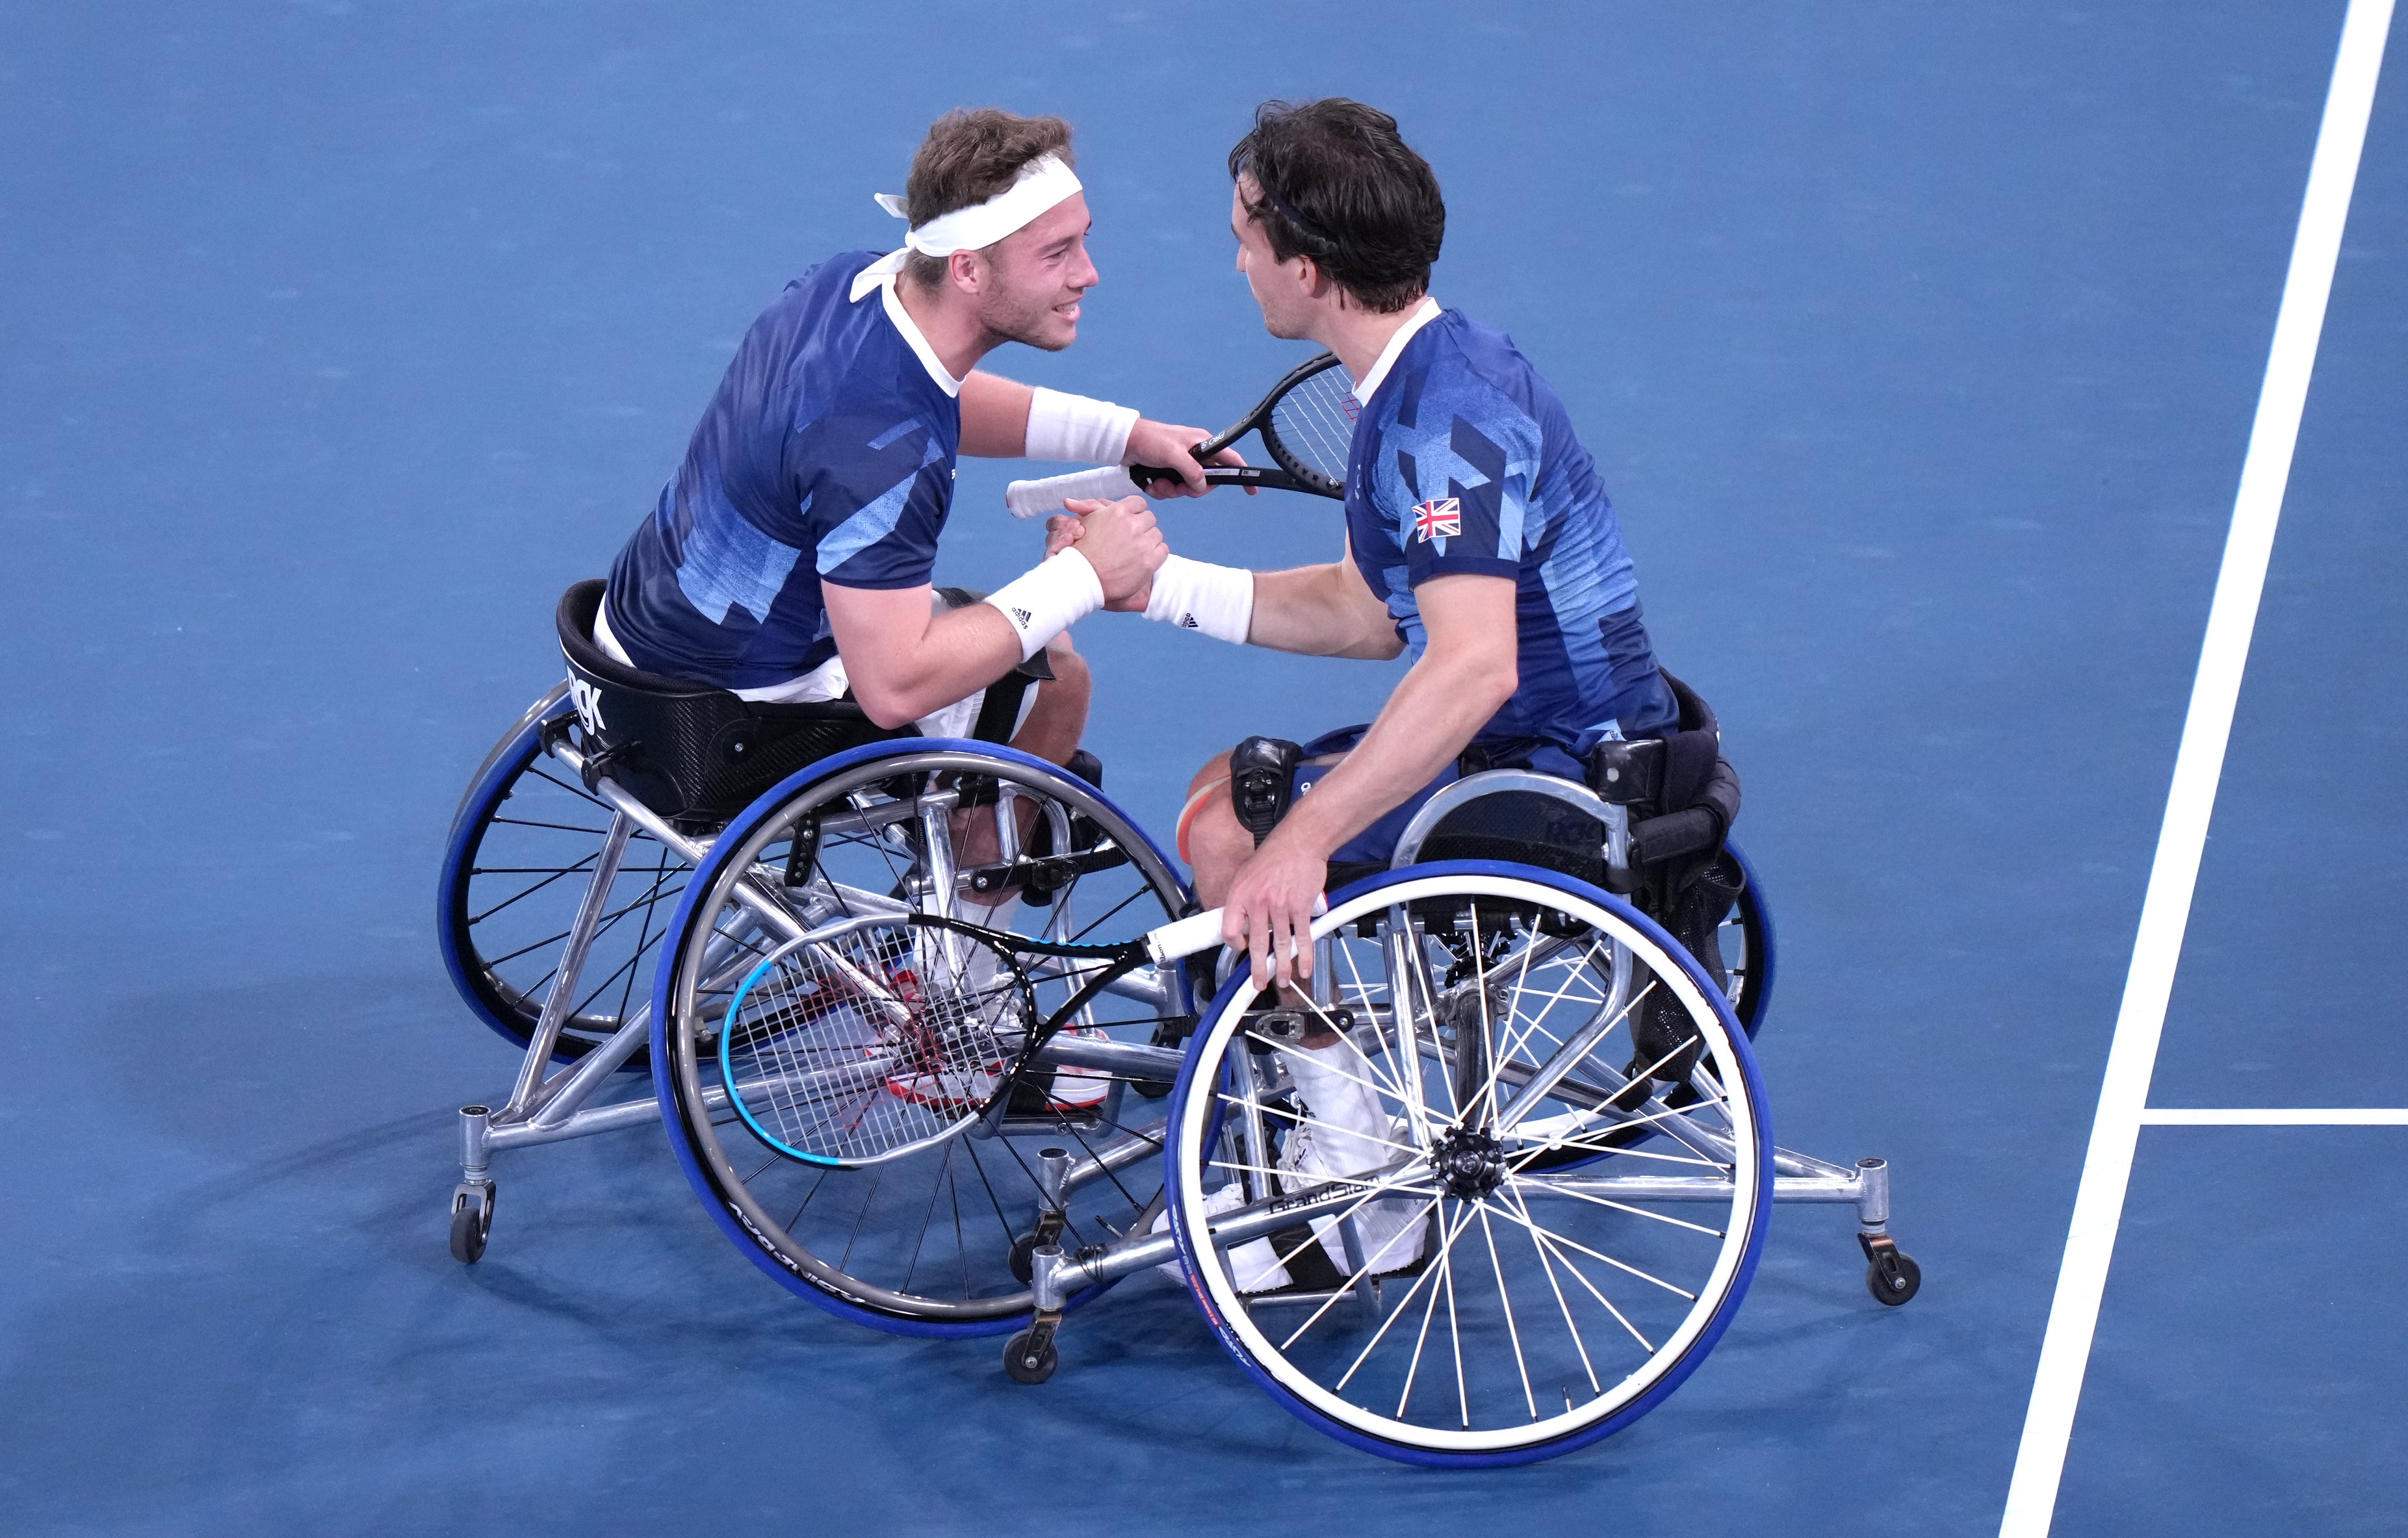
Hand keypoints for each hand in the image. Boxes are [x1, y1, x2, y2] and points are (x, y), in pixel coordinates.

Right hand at [1057, 496, 1164, 607]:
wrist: (1084, 580)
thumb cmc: (1081, 552)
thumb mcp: (1083, 522)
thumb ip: (1090, 508)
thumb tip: (1080, 501)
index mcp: (1117, 512)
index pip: (1139, 503)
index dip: (1135, 513)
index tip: (1130, 521)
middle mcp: (1132, 525)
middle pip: (1150, 518)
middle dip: (1142, 526)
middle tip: (1131, 538)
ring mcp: (1142, 543)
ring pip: (1157, 533)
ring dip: (1149, 541)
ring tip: (1135, 550)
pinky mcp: (1149, 561)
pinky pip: (1163, 550)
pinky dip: (1156, 554)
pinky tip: (1142, 559)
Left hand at [1122, 418, 1252, 497]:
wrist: (1124, 443)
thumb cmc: (1150, 441)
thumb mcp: (1173, 454)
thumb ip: (1191, 470)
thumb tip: (1202, 485)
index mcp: (1203, 444)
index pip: (1230, 460)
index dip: (1241, 475)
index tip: (1251, 490)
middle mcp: (1195, 455)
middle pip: (1206, 482)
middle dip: (1191, 489)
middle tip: (1178, 486)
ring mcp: (1182, 465)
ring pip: (1187, 489)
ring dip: (1172, 490)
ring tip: (1158, 482)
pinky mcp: (1169, 473)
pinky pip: (1172, 490)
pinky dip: (1162, 490)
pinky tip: (1152, 483)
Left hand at [1219, 834, 1328, 990]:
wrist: (1300, 841)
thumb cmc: (1273, 857)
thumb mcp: (1246, 875)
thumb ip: (1242, 900)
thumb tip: (1241, 924)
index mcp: (1240, 894)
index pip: (1230, 929)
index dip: (1234, 944)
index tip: (1241, 950)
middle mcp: (1259, 902)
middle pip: (1257, 944)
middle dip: (1258, 969)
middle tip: (1258, 984)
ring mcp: (1281, 906)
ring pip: (1281, 944)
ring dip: (1283, 967)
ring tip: (1283, 980)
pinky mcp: (1301, 907)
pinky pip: (1302, 937)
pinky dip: (1304, 956)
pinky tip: (1304, 967)